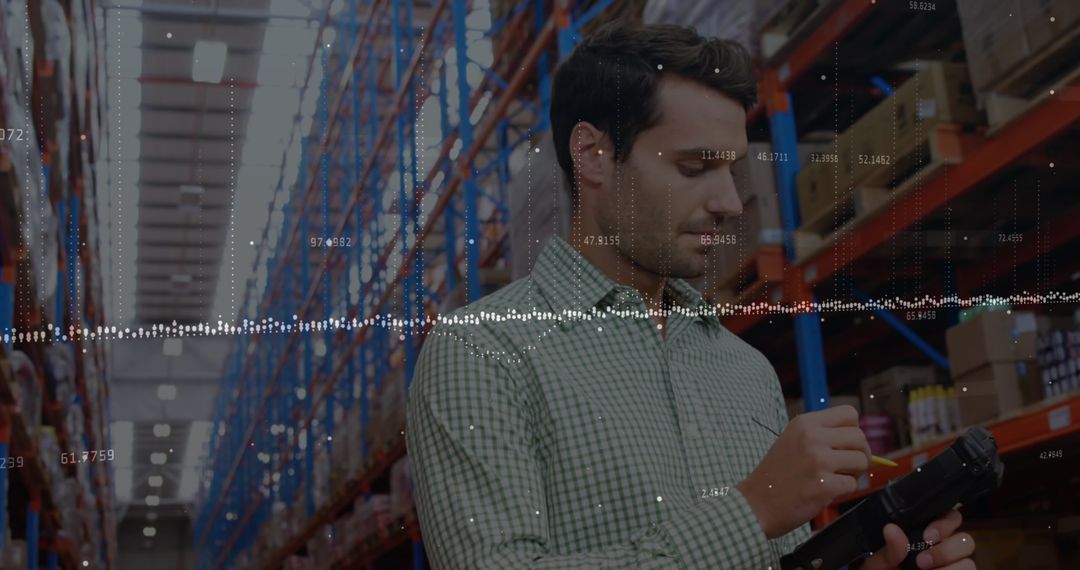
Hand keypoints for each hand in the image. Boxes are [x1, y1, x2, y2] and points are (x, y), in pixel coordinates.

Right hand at [736, 405, 870, 537]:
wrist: (757, 503)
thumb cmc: (776, 474)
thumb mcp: (792, 440)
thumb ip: (820, 434)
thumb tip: (856, 438)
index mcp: (805, 423)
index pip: (849, 414)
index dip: (853, 430)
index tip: (845, 444)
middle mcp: (812, 438)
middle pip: (859, 437)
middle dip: (860, 453)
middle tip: (848, 466)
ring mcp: (819, 461)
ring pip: (861, 460)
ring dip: (856, 472)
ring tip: (838, 478)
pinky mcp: (825, 485)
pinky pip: (853, 484)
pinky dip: (845, 490)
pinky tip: (828, 491)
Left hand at [863, 510, 974, 568]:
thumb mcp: (879, 565)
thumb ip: (887, 550)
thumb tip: (892, 530)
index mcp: (926, 536)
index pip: (950, 517)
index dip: (945, 523)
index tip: (928, 536)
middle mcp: (945, 550)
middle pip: (965, 540)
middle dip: (945, 551)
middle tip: (922, 562)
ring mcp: (954, 567)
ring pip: (969, 562)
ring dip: (950, 568)